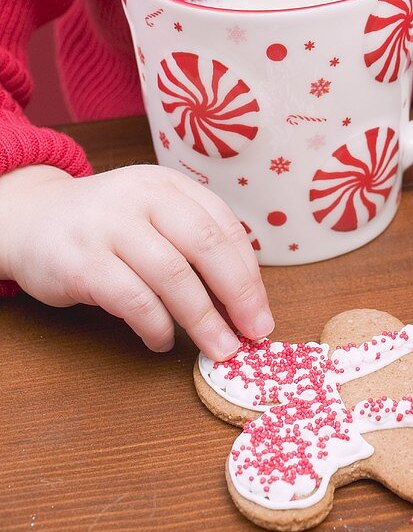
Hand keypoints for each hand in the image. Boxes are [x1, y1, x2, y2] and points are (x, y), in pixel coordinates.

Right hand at [0, 163, 272, 359]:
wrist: (32, 220)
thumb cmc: (107, 226)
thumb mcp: (151, 213)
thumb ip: (192, 239)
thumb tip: (244, 296)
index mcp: (167, 183)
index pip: (223, 224)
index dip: (248, 271)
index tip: (261, 308)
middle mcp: (142, 196)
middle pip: (206, 245)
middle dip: (237, 294)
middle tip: (254, 332)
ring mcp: (110, 226)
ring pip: (173, 276)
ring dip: (203, 319)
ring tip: (218, 347)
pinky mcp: (82, 262)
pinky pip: (133, 300)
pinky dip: (156, 326)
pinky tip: (163, 341)